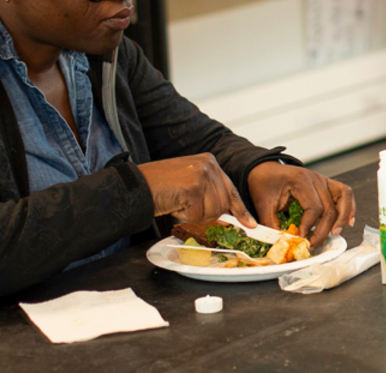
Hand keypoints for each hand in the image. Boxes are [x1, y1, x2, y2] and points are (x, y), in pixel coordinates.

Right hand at [137, 153, 255, 226]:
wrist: (135, 187)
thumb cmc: (160, 188)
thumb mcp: (190, 184)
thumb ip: (209, 194)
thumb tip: (228, 217)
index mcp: (209, 162)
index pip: (230, 189)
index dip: (240, 210)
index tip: (250, 224)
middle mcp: (208, 165)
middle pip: (222, 205)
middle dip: (205, 214)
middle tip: (185, 206)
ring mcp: (201, 174)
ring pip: (212, 211)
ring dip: (194, 215)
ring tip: (178, 202)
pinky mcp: (193, 187)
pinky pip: (198, 215)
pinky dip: (185, 216)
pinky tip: (174, 204)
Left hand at [246, 163, 356, 247]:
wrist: (264, 169)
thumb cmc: (264, 183)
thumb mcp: (263, 205)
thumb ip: (272, 225)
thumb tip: (283, 244)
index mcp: (301, 180)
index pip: (314, 207)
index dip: (309, 226)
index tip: (300, 238)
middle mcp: (316, 178)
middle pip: (330, 207)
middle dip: (324, 229)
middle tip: (314, 244)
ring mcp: (323, 180)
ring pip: (344, 197)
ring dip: (343, 216)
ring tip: (336, 233)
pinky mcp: (325, 184)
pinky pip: (344, 194)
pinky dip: (348, 207)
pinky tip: (348, 221)